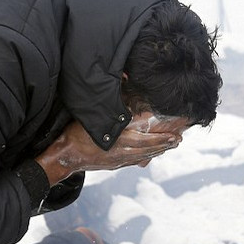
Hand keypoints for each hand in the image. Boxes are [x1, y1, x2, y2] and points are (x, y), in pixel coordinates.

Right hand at [35, 115, 186, 185]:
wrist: (65, 156)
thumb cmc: (76, 133)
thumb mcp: (93, 117)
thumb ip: (110, 103)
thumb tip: (123, 79)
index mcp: (117, 139)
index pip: (145, 139)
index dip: (160, 138)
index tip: (174, 134)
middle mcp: (121, 152)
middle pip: (148, 149)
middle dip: (164, 144)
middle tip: (178, 139)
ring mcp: (118, 160)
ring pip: (143, 156)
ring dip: (158, 150)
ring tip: (172, 145)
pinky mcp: (114, 164)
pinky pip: (134, 160)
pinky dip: (146, 156)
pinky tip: (154, 153)